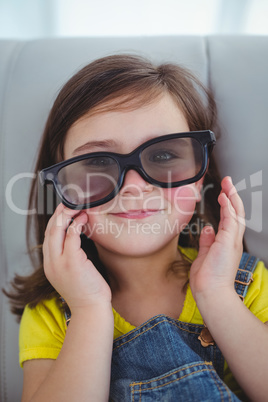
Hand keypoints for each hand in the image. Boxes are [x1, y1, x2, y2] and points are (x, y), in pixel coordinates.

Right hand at [43, 204, 111, 312]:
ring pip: (56, 230)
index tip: (64, 210)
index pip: (48, 237)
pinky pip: (71, 236)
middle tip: (69, 202)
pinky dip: (77, 224)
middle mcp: (51, 263)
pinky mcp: (72, 262)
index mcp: (50, 265)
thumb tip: (78, 238)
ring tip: (76, 206)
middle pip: (49, 230)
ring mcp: (59, 262)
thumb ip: (71, 256)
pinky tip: (84, 218)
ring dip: (66, 215)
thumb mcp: (74, 272)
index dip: (55, 221)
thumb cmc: (87, 291)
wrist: (91, 310)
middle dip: (58, 213)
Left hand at [190, 176, 244, 301]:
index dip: (228, 205)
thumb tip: (207, 228)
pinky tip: (224, 196)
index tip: (222, 194)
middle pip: (236, 212)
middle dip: (232, 196)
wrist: (210, 292)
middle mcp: (232, 240)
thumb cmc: (207, 279)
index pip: (230, 219)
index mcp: (227, 243)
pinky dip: (228, 206)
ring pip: (236, 213)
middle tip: (228, 182)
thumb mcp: (205, 255)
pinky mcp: (228, 241)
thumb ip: (207, 241)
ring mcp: (232, 240)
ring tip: (227, 183)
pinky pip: (230, 219)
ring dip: (232, 196)